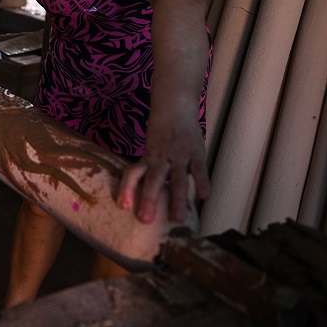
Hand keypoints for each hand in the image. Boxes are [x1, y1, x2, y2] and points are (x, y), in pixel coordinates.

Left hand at [117, 108, 209, 223]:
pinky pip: (199, 168)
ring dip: (177, 199)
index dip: (127, 189)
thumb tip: (144, 199)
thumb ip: (149, 172)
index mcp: (147, 159)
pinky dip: (202, 181)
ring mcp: (179, 155)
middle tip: (145, 219)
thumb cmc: (160, 136)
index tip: (123, 206)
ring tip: (178, 219)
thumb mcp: (150, 152)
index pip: (133, 174)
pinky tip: (203, 196)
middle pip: (153, 179)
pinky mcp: (196, 152)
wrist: (174, 108)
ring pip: (178, 178)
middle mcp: (161, 158)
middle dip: (149, 199)